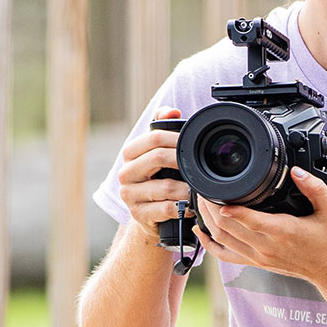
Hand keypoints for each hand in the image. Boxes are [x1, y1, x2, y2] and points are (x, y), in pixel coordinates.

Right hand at [114, 107, 188, 243]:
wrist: (150, 215)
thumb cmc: (159, 179)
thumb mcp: (159, 152)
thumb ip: (164, 128)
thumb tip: (172, 112)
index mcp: (130, 153)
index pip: (154, 137)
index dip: (178, 138)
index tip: (195, 143)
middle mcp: (125, 172)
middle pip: (158, 157)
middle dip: (183, 161)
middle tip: (201, 165)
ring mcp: (129, 195)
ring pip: (166, 186)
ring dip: (187, 188)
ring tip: (200, 188)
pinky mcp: (138, 214)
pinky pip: (167, 208)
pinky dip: (183, 207)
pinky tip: (191, 206)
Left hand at [194, 167, 326, 286]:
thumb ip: (314, 187)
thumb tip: (296, 171)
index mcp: (283, 231)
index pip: (250, 220)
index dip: (230, 208)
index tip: (216, 193)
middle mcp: (267, 246)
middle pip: (228, 228)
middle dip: (211, 207)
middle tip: (204, 188)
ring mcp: (259, 257)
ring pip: (223, 240)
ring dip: (208, 221)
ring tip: (201, 202)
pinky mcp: (256, 262)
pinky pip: (226, 256)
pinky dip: (210, 244)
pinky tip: (201, 232)